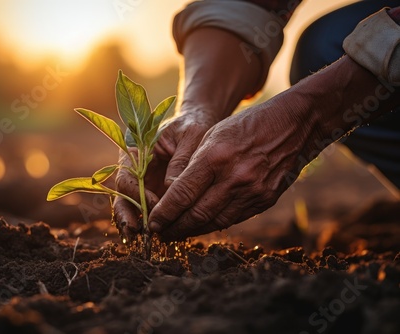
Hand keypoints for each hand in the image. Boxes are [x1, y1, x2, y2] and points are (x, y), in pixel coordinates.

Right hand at [113, 112, 217, 240]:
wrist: (199, 124)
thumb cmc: (193, 126)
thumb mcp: (191, 136)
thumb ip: (181, 160)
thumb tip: (173, 189)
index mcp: (136, 151)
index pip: (128, 177)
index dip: (138, 194)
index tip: (156, 205)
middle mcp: (135, 169)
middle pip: (123, 195)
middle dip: (126, 215)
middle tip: (134, 232)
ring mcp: (144, 183)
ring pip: (133, 206)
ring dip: (136, 224)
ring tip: (145, 240)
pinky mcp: (156, 193)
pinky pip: (150, 210)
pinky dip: (155, 223)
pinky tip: (164, 235)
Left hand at [148, 96, 313, 240]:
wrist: (294, 125)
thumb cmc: (246, 126)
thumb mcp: (213, 134)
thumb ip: (194, 165)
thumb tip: (173, 193)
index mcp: (216, 156)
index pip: (182, 193)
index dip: (164, 213)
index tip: (153, 223)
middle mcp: (235, 178)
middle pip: (197, 214)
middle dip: (175, 227)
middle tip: (160, 234)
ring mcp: (253, 192)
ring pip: (215, 221)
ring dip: (193, 231)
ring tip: (177, 233)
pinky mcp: (265, 200)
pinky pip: (234, 219)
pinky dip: (214, 224)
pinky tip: (202, 226)